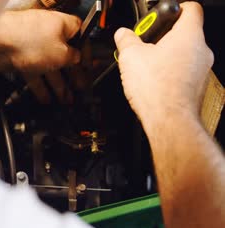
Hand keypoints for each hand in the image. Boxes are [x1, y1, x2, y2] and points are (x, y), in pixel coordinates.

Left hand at [0, 9, 80, 102]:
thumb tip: (77, 60)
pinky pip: (35, 74)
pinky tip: (45, 97)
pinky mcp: (20, 57)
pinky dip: (40, 86)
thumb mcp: (62, 53)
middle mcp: (48, 33)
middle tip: (78, 88)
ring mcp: (33, 46)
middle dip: (72, 74)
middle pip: (65, 56)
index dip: (86, 53)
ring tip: (65, 99)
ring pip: (49, 68)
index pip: (80, 37)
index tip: (88, 67)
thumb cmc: (27, 38)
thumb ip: (73, 58)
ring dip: (58, 85)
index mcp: (62, 25)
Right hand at [114, 2, 213, 130]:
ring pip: (182, 54)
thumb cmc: (157, 89)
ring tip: (143, 65)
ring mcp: (201, 70)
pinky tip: (151, 81)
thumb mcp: (130, 56)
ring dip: (164, 56)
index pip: (190, 8)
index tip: (158, 16)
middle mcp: (201, 51)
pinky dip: (168, 72)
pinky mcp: (195, 87)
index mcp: (189, 35)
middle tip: (142, 45)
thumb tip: (123, 34)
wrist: (169, 120)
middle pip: (183, 33)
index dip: (172, 9)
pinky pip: (182, 72)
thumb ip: (126, 40)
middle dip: (161, 37)